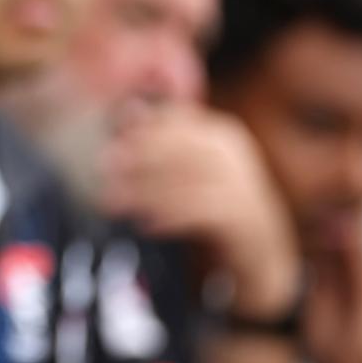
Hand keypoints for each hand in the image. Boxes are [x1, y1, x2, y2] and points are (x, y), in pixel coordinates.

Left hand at [101, 105, 298, 318]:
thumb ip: (159, 144)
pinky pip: (205, 212)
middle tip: (105, 169)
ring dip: (148, 191)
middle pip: (183, 147)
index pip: (179, 121)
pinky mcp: (246, 218)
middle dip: (141, 156)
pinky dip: (173, 216)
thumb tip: (129, 110)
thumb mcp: (184, 173)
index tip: (111, 144)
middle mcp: (234, 155)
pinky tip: (147, 226)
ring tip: (114, 202)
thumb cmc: (211, 207)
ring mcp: (244, 185)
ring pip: (190, 180)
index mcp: (218, 135)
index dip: (143, 130)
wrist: (257, 252)